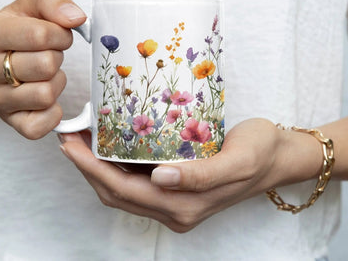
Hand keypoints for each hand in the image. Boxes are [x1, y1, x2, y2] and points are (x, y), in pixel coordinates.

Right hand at [0, 0, 86, 138]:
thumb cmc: (17, 29)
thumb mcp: (31, 5)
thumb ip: (54, 2)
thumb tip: (76, 18)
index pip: (40, 35)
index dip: (60, 34)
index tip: (57, 34)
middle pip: (46, 66)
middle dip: (56, 57)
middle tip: (47, 54)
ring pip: (46, 95)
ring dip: (56, 82)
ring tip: (44, 73)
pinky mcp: (7, 121)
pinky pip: (41, 126)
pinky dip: (53, 112)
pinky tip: (46, 97)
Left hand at [59, 119, 319, 232]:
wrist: (279, 156)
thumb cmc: (260, 152)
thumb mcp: (236, 160)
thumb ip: (200, 175)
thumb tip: (160, 178)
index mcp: (184, 206)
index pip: (123, 190)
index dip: (92, 169)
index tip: (70, 143)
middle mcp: (174, 209)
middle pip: (115, 193)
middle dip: (86, 168)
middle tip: (68, 137)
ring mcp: (174, 202)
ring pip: (122, 190)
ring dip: (97, 168)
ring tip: (81, 139)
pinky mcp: (177, 190)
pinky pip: (136, 183)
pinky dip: (115, 166)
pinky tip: (109, 145)